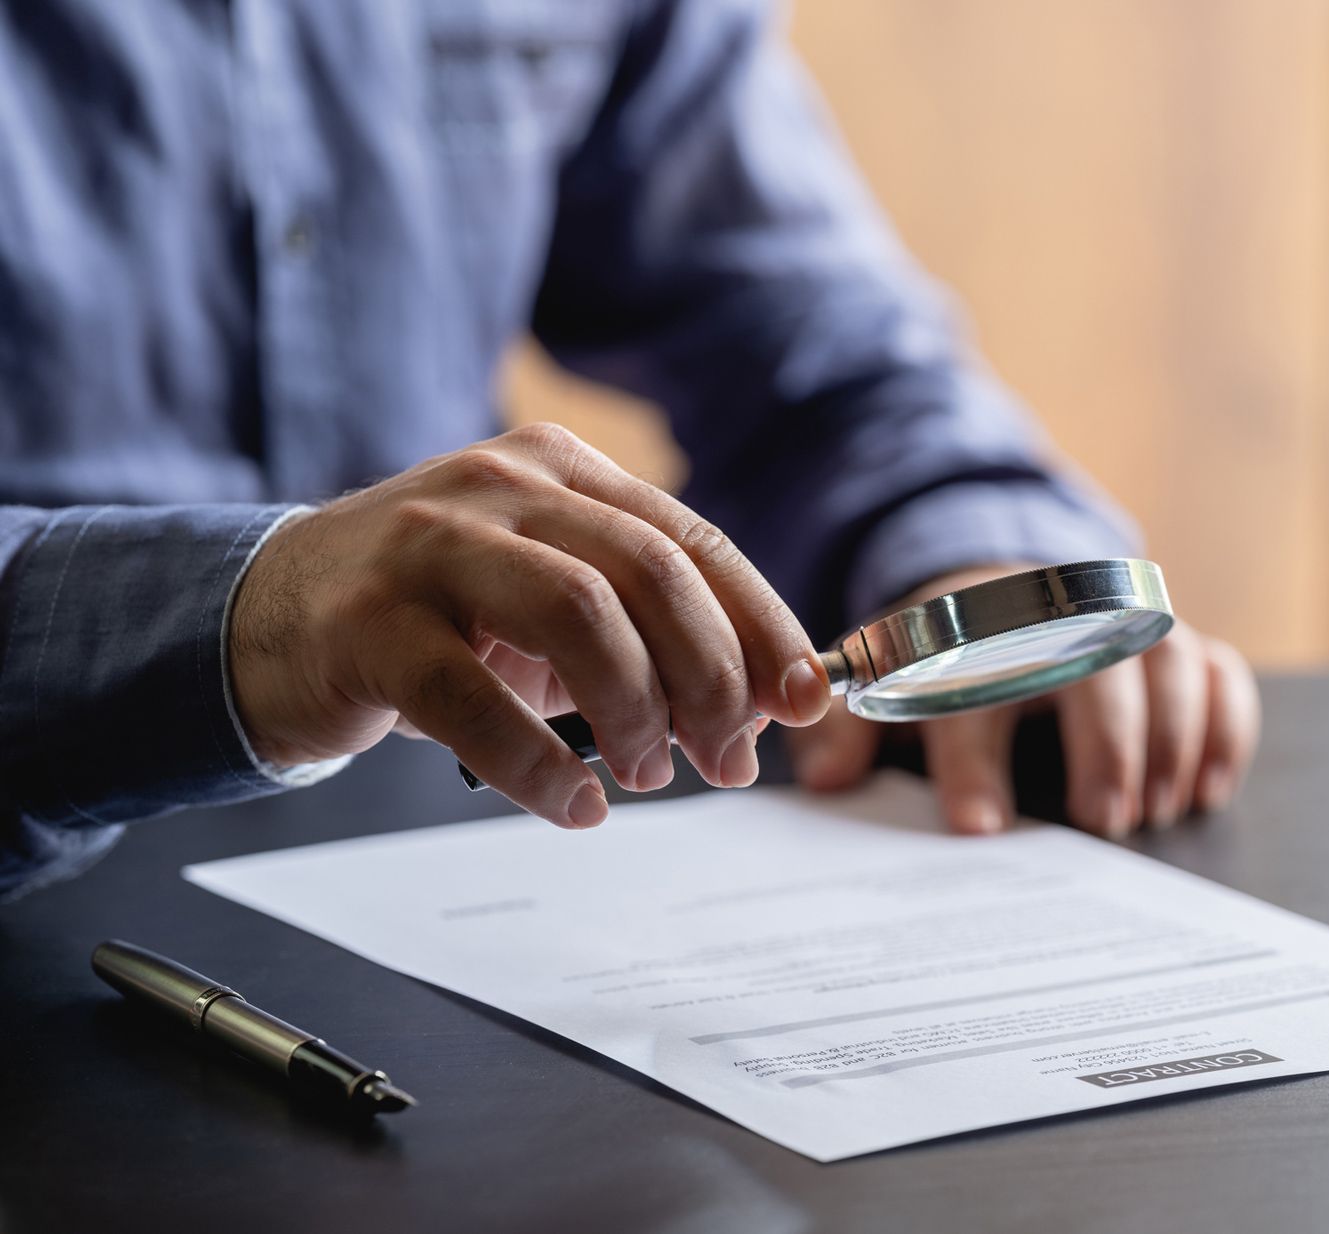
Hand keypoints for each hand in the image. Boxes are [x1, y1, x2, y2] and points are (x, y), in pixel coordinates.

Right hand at [229, 423, 831, 828]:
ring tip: (645, 776)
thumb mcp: (551, 602)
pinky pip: (474, 697)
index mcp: (564, 472)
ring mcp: (431, 545)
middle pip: (652, 573)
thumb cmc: (435, 616)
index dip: (763, 626)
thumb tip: (758, 710)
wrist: (269, 616)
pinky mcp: (369, 621)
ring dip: (634, 712)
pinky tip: (572, 807)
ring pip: (578, 616)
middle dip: (711, 680)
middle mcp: (504, 487)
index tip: (806, 701)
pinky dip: (540, 765)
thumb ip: (648, 635)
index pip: (695, 541)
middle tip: (725, 760)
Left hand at [786, 565, 1260, 836]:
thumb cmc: (940, 664)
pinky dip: (1226, 726)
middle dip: (1103, 745)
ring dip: (1171, 737)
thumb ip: (847, 730)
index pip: (976, 687)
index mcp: (978, 630)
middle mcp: (1063, 618)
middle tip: (1100, 824)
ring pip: (1171, 661)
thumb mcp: (882, 687)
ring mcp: (1130, 627)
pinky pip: (1223, 674)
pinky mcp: (1182, 646)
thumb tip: (828, 782)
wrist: (998, 595)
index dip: (974, 759)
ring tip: (1154, 812)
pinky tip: (1206, 789)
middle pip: (1096, 666)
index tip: (977, 827)